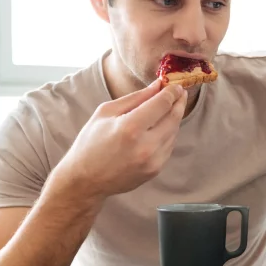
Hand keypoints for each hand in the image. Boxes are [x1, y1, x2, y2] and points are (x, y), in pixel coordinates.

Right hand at [56, 79, 186, 196]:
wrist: (85, 180)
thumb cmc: (90, 143)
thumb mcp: (106, 112)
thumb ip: (135, 98)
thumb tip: (158, 86)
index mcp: (130, 128)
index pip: (162, 104)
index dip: (172, 92)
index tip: (175, 85)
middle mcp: (146, 146)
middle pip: (174, 118)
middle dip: (178, 102)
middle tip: (179, 92)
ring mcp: (153, 161)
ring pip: (174, 132)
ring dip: (174, 118)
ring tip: (168, 108)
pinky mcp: (155, 170)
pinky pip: (169, 146)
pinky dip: (168, 134)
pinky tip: (160, 127)